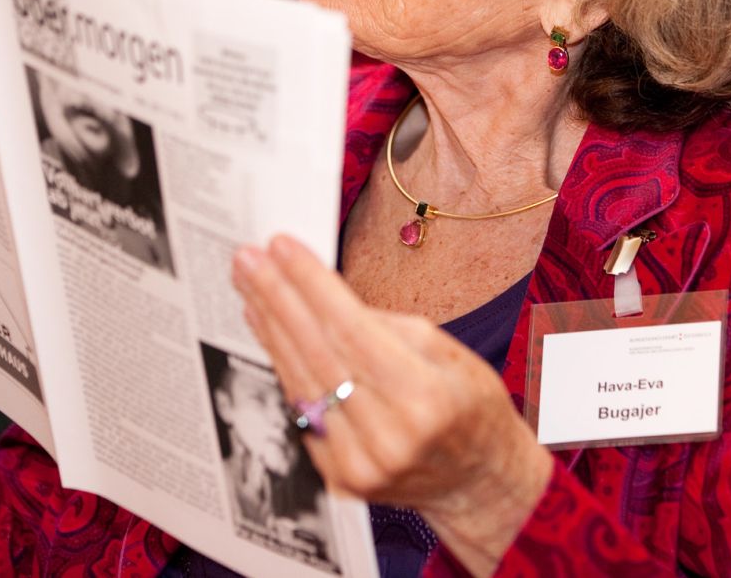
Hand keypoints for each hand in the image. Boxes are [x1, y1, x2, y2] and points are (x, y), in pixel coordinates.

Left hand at [233, 237, 553, 576]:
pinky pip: (302, 411)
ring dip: (270, 330)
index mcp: (425, 398)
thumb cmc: (473, 407)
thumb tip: (322, 297)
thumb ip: (385, 327)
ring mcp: (360, 464)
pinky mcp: (340, 479)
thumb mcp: (449, 353)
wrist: (483, 483)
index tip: (280, 246)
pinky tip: (269, 332)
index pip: (351, 329)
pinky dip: (283, 367)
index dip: (311, 284)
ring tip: (250, 287)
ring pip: (301, 383)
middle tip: (247, 259)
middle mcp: (388, 436)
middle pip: (316, 354)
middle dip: (277, 299)